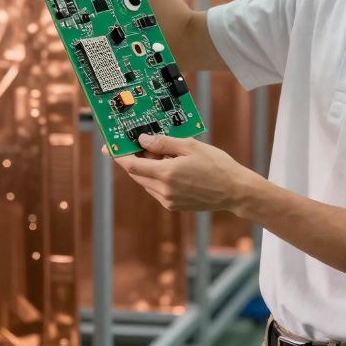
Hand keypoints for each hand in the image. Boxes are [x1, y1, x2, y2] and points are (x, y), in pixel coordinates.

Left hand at [115, 133, 263, 212]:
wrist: (235, 191)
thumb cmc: (217, 165)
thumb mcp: (190, 146)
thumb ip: (164, 142)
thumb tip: (143, 140)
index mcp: (166, 174)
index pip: (131, 165)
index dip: (119, 155)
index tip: (111, 146)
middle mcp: (164, 190)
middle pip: (136, 173)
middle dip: (134, 158)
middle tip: (139, 144)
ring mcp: (168, 200)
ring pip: (146, 181)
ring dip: (147, 168)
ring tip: (164, 153)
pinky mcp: (173, 206)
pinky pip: (156, 189)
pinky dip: (157, 177)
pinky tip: (171, 166)